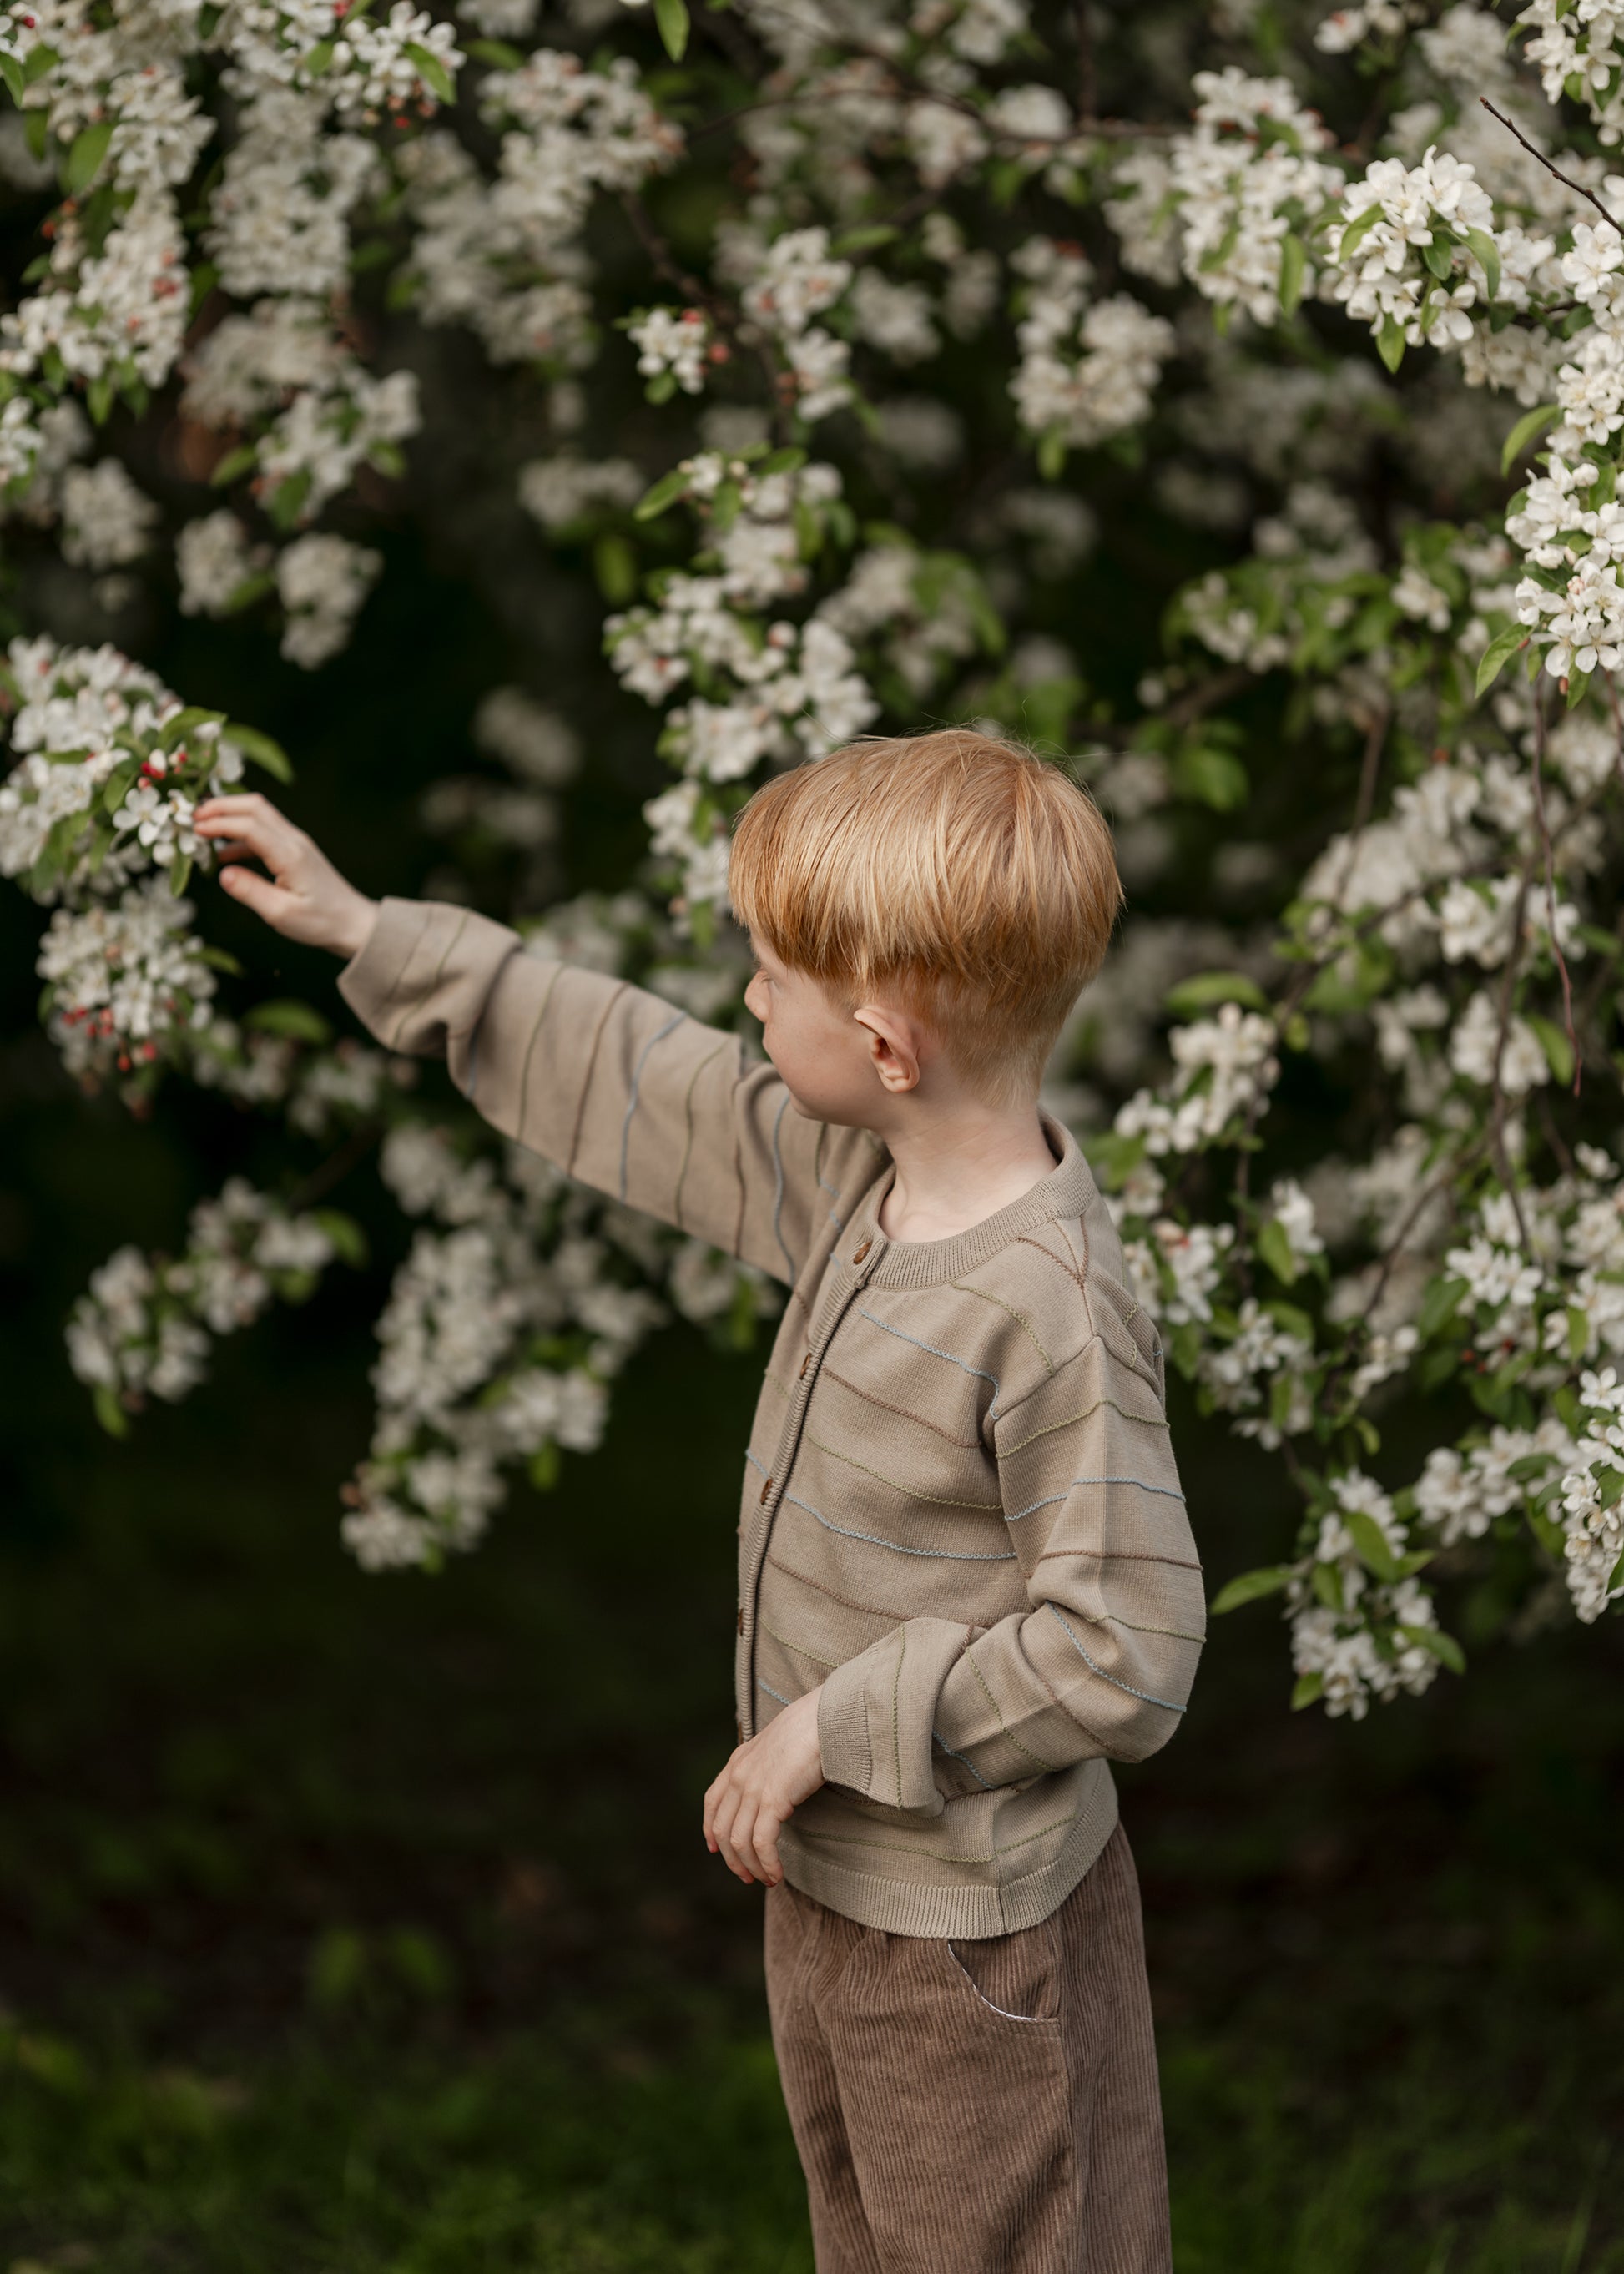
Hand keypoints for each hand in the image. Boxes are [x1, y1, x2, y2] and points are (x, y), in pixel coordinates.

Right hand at [193, 792, 377, 958]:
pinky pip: (264, 832)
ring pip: (259, 815)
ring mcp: (296, 843)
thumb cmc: (321, 922)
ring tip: (202, 831)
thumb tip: (222, 873)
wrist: (354, 923)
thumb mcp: (281, 914)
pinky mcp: (295, 851)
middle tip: (192, 815)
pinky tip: (224, 855)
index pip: (249, 825)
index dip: (219, 823)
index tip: (193, 828)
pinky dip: (241, 836)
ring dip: (230, 816)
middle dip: (221, 806)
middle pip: (254, 806)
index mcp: (290, 855)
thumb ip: (250, 892)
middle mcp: (294, 841)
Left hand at [703, 1686, 824, 1887]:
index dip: (710, 1830)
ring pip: (740, 1842)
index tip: (717, 1850)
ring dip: (752, 1867)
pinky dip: (767, 1864)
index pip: (712, 1801)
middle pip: (722, 1829)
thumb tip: (776, 1785)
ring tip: (768, 1880)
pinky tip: (777, 1874)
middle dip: (733, 1859)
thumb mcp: (778, 1744)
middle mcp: (739, 1775)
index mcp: (738, 1761)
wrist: (827, 1717)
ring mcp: (753, 1787)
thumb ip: (768, 1765)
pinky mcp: (772, 1799)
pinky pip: (761, 1843)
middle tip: (748, 1876)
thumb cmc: (813, 1728)